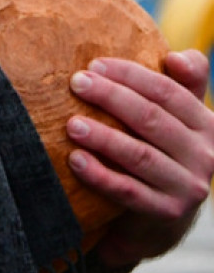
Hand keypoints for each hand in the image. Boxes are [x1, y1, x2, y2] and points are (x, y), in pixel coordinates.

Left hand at [66, 48, 213, 269]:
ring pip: (140, 156)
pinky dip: (100, 175)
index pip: (168, 91)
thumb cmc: (161, 148)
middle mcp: (205, 155)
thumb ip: (182, 82)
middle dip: (111, 97)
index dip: (130, 74)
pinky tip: (75, 160)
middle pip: (151, 119)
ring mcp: (188, 187)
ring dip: (103, 137)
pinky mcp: (167, 213)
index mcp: (207, 123)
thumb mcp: (177, 116)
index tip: (94, 64)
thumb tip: (174, 57)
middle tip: (76, 83)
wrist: (163, 215)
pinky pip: (128, 192)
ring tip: (71, 124)